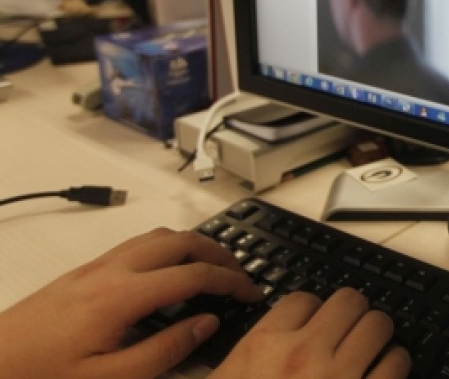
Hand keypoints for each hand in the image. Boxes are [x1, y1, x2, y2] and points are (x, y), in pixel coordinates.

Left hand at [0, 227, 262, 378]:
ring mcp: (95, 267)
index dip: (231, 281)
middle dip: (219, 252)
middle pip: (181, 241)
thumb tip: (206, 324)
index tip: (252, 293)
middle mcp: (111, 271)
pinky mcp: (82, 273)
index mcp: (123, 296)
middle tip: (241, 275)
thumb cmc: (42, 377)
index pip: (194, 274)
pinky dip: (168, 247)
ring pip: (158, 236)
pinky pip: (137, 244)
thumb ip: (165, 351)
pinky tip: (170, 271)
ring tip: (213, 267)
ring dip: (193, 244)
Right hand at [211, 287, 410, 377]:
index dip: (311, 311)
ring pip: (377, 325)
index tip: (314, 323)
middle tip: (349, 328)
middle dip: (351, 313)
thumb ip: (235, 361)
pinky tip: (385, 370)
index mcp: (264, 348)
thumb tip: (254, 343)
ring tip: (371, 346)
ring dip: (376, 335)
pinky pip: (397, 363)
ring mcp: (340, 378)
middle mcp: (304, 356)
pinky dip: (394, 363)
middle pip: (347, 301)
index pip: (302, 299)